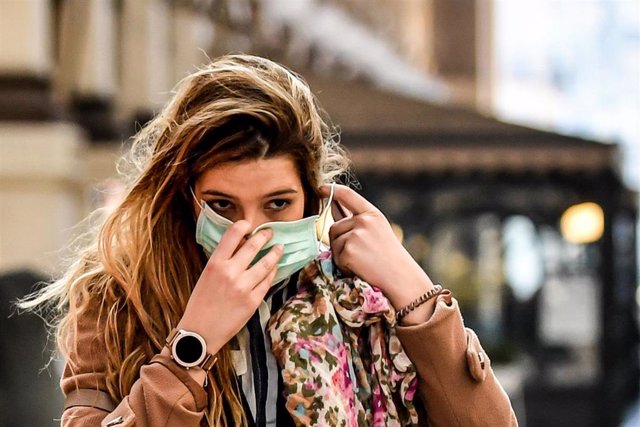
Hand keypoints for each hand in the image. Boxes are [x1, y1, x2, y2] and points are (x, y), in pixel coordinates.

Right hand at [178, 220, 282, 354]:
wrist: (200, 333)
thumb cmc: (200, 303)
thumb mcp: (206, 276)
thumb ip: (223, 261)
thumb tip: (241, 245)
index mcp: (215, 264)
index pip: (233, 234)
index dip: (243, 225)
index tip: (249, 224)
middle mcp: (231, 272)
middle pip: (254, 245)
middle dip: (265, 236)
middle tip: (270, 233)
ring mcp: (244, 287)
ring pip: (266, 263)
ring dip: (275, 253)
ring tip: (279, 248)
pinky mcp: (253, 301)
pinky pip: (267, 281)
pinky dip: (272, 272)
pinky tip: (274, 268)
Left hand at [322, 184, 434, 313]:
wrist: (401, 278)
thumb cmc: (389, 257)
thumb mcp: (377, 231)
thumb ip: (357, 220)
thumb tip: (333, 208)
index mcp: (372, 214)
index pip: (348, 196)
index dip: (332, 190)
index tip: (321, 189)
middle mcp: (364, 221)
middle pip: (334, 227)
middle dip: (340, 241)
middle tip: (360, 254)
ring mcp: (355, 235)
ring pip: (333, 242)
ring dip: (341, 254)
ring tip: (362, 261)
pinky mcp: (348, 250)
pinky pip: (335, 257)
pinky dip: (343, 265)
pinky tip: (359, 268)